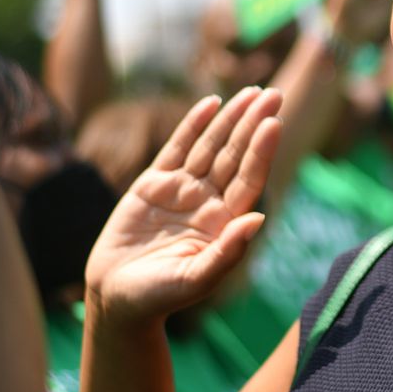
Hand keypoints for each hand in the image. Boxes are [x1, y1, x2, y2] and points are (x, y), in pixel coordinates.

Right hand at [85, 87, 282, 327]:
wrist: (118, 298)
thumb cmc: (161, 297)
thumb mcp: (197, 278)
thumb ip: (229, 251)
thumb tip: (260, 218)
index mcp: (224, 223)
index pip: (249, 180)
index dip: (261, 152)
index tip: (274, 123)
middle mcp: (208, 202)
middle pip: (235, 156)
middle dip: (253, 125)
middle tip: (274, 94)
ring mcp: (182, 191)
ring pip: (210, 147)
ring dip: (230, 119)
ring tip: (252, 93)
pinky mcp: (153, 184)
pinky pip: (177, 148)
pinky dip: (193, 125)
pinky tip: (211, 103)